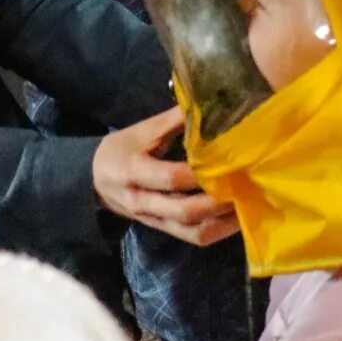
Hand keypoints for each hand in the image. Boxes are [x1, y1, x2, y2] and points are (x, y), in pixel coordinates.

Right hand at [94, 107, 239, 246]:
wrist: (94, 181)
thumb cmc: (122, 149)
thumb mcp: (142, 130)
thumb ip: (176, 120)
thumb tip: (211, 102)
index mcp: (133, 171)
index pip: (169, 177)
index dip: (199, 174)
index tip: (228, 162)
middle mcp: (143, 201)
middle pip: (183, 210)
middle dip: (216, 202)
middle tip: (245, 186)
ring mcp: (154, 220)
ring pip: (192, 231)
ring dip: (222, 222)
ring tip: (247, 205)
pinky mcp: (164, 230)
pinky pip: (193, 237)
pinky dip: (218, 231)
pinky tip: (237, 217)